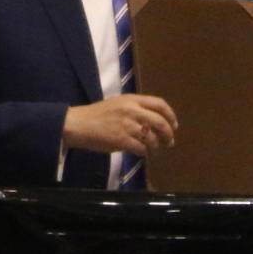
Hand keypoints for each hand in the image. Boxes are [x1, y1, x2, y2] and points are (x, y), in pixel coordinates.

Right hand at [62, 94, 177, 155]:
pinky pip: (141, 148)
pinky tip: (143, 153)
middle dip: (168, 133)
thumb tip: (153, 122)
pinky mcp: (121, 140)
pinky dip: (145, 153)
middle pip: (160, 122)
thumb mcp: (119, 104)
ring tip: (155, 150)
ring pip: (152, 137)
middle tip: (170, 141)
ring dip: (157, 146)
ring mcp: (127, 125)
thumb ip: (136, 109)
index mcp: (132, 99)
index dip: (171, 115)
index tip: (174, 125)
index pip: (160, 104)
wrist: (78, 124)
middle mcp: (132, 110)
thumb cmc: (97, 115)